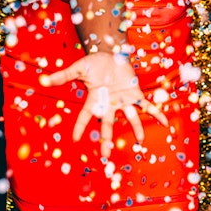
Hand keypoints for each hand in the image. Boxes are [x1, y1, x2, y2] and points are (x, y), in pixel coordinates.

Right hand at [40, 50, 167, 160]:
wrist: (110, 54)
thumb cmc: (93, 63)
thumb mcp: (78, 68)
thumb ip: (64, 76)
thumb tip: (44, 80)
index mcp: (94, 100)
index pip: (84, 116)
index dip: (79, 127)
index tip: (75, 139)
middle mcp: (109, 104)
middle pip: (107, 125)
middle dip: (107, 140)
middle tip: (106, 156)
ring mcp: (123, 100)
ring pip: (130, 117)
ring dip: (136, 128)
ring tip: (141, 140)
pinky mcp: (135, 94)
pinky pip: (147, 105)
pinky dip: (156, 113)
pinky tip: (165, 123)